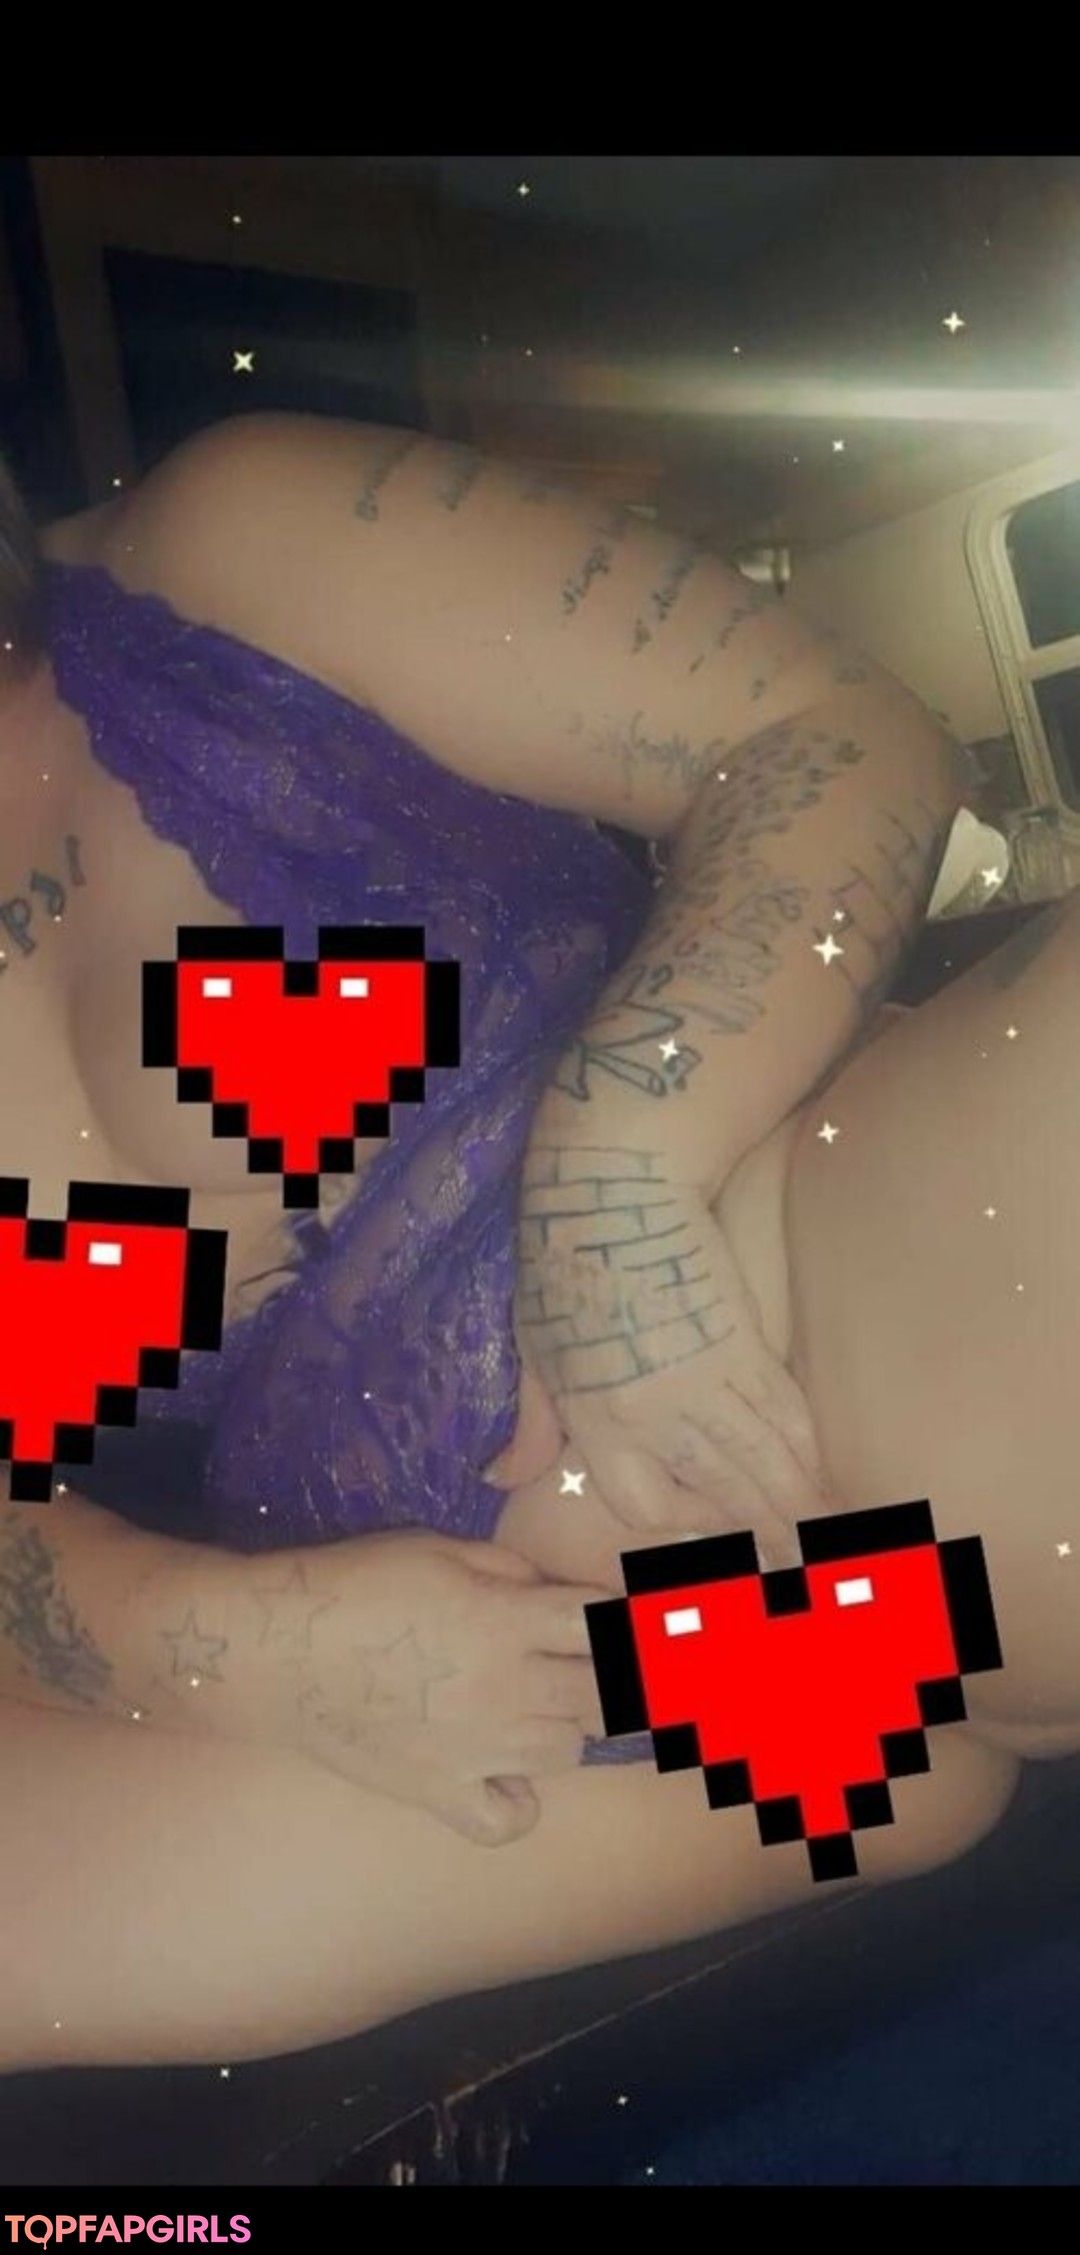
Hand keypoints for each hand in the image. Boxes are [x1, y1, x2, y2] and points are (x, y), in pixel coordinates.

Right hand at [273, 1530, 607, 1845]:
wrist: (278, 1649)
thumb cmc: (358, 1583)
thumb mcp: (442, 1551)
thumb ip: (511, 1572)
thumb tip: (555, 1596)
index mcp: (507, 1619)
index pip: (608, 1627)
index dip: (636, 1626)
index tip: (642, 1627)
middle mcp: (505, 1687)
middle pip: (606, 1696)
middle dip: (613, 1678)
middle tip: (589, 1666)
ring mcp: (476, 1748)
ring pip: (569, 1752)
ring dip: (566, 1727)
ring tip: (534, 1705)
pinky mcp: (440, 1791)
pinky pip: (510, 1820)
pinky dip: (519, 1802)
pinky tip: (503, 1773)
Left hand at [501, 1174, 826, 1566]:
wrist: (612, 1189)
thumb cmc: (560, 1266)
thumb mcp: (532, 1352)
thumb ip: (529, 1428)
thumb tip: (496, 1479)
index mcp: (598, 1420)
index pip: (646, 1506)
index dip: (676, 1523)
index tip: (698, 1523)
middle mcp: (658, 1411)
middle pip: (724, 1492)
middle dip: (764, 1534)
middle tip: (795, 1570)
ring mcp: (708, 1377)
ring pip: (767, 1459)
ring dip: (799, 1504)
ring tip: (828, 1540)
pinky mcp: (745, 1342)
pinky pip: (785, 1411)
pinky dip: (807, 1449)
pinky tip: (823, 1475)